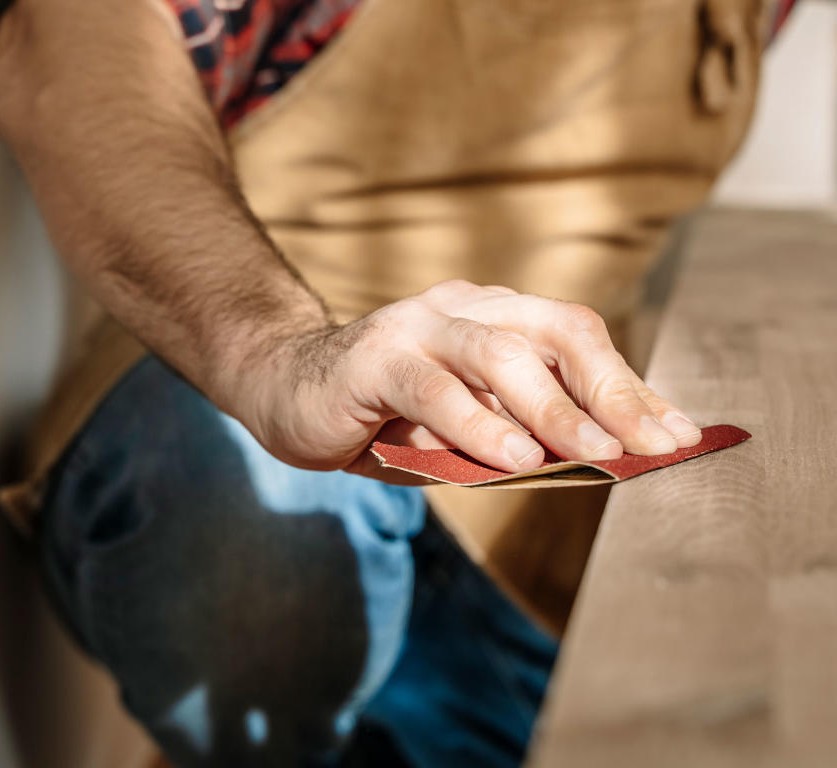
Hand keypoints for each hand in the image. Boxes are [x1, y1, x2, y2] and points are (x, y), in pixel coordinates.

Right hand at [242, 280, 701, 480]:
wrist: (285, 386)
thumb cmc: (386, 414)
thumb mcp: (465, 425)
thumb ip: (517, 432)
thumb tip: (596, 460)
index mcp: (495, 318)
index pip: (579, 342)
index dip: (631, 387)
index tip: (678, 435)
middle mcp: (465, 307)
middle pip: (556, 334)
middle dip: (613, 392)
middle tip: (656, 445)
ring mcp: (418, 324)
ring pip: (500, 355)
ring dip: (555, 409)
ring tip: (598, 455)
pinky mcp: (375, 355)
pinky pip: (435, 387)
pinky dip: (479, 423)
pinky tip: (514, 457)